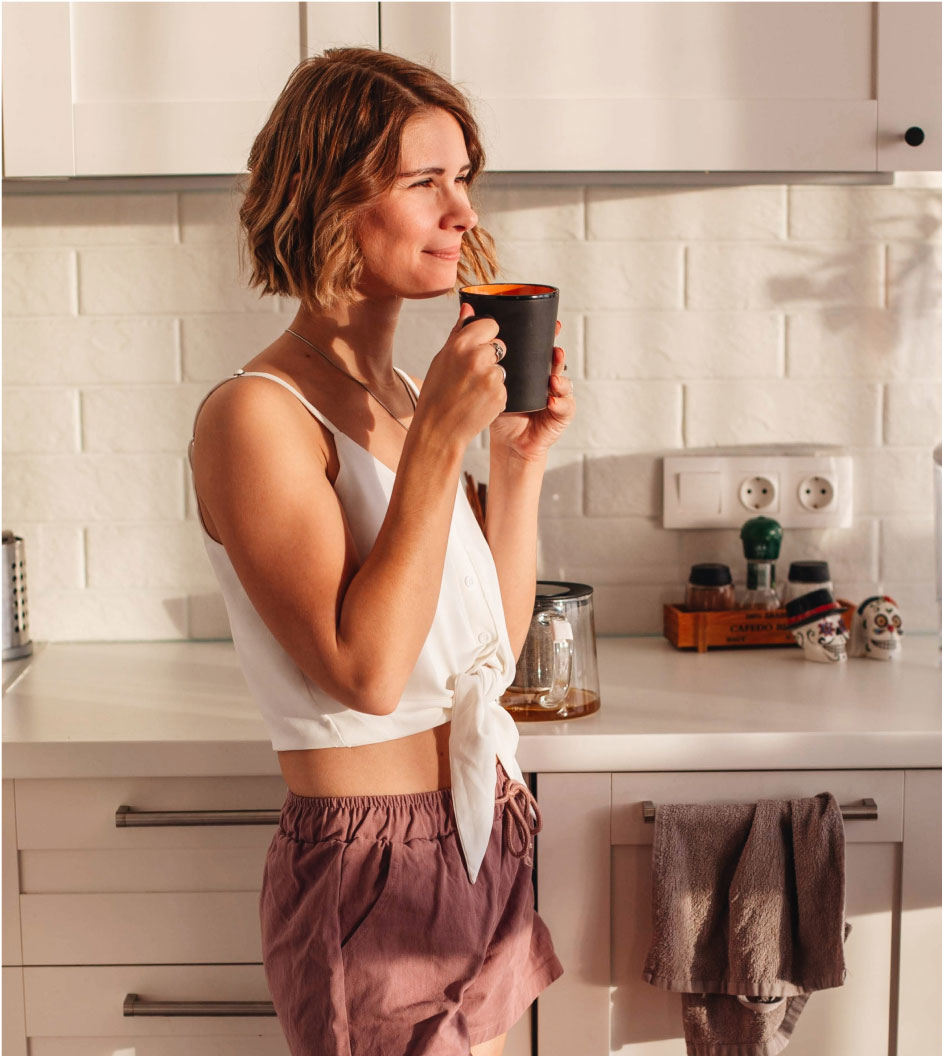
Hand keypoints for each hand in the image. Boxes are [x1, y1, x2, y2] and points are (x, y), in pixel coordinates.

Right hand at [414, 303, 507, 450]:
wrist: (438, 430)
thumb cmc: (436, 395)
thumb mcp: (441, 359)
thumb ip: (459, 332)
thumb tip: (468, 307)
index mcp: (461, 344)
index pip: (491, 325)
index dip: (486, 336)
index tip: (477, 347)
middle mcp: (478, 357)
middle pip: (500, 346)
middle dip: (491, 357)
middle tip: (471, 374)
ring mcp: (491, 377)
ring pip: (502, 368)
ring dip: (492, 377)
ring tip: (473, 391)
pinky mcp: (501, 394)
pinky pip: (504, 387)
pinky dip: (495, 394)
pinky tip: (478, 402)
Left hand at [488, 320, 574, 460]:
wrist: (508, 442)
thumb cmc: (500, 413)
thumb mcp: (490, 384)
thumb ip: (483, 358)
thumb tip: (469, 319)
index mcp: (531, 371)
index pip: (541, 350)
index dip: (548, 337)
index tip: (553, 326)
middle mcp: (546, 380)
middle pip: (556, 363)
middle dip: (557, 355)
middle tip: (554, 351)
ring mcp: (556, 397)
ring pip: (564, 383)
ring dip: (561, 378)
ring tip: (554, 378)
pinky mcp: (560, 415)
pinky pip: (566, 407)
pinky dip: (561, 402)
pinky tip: (552, 401)